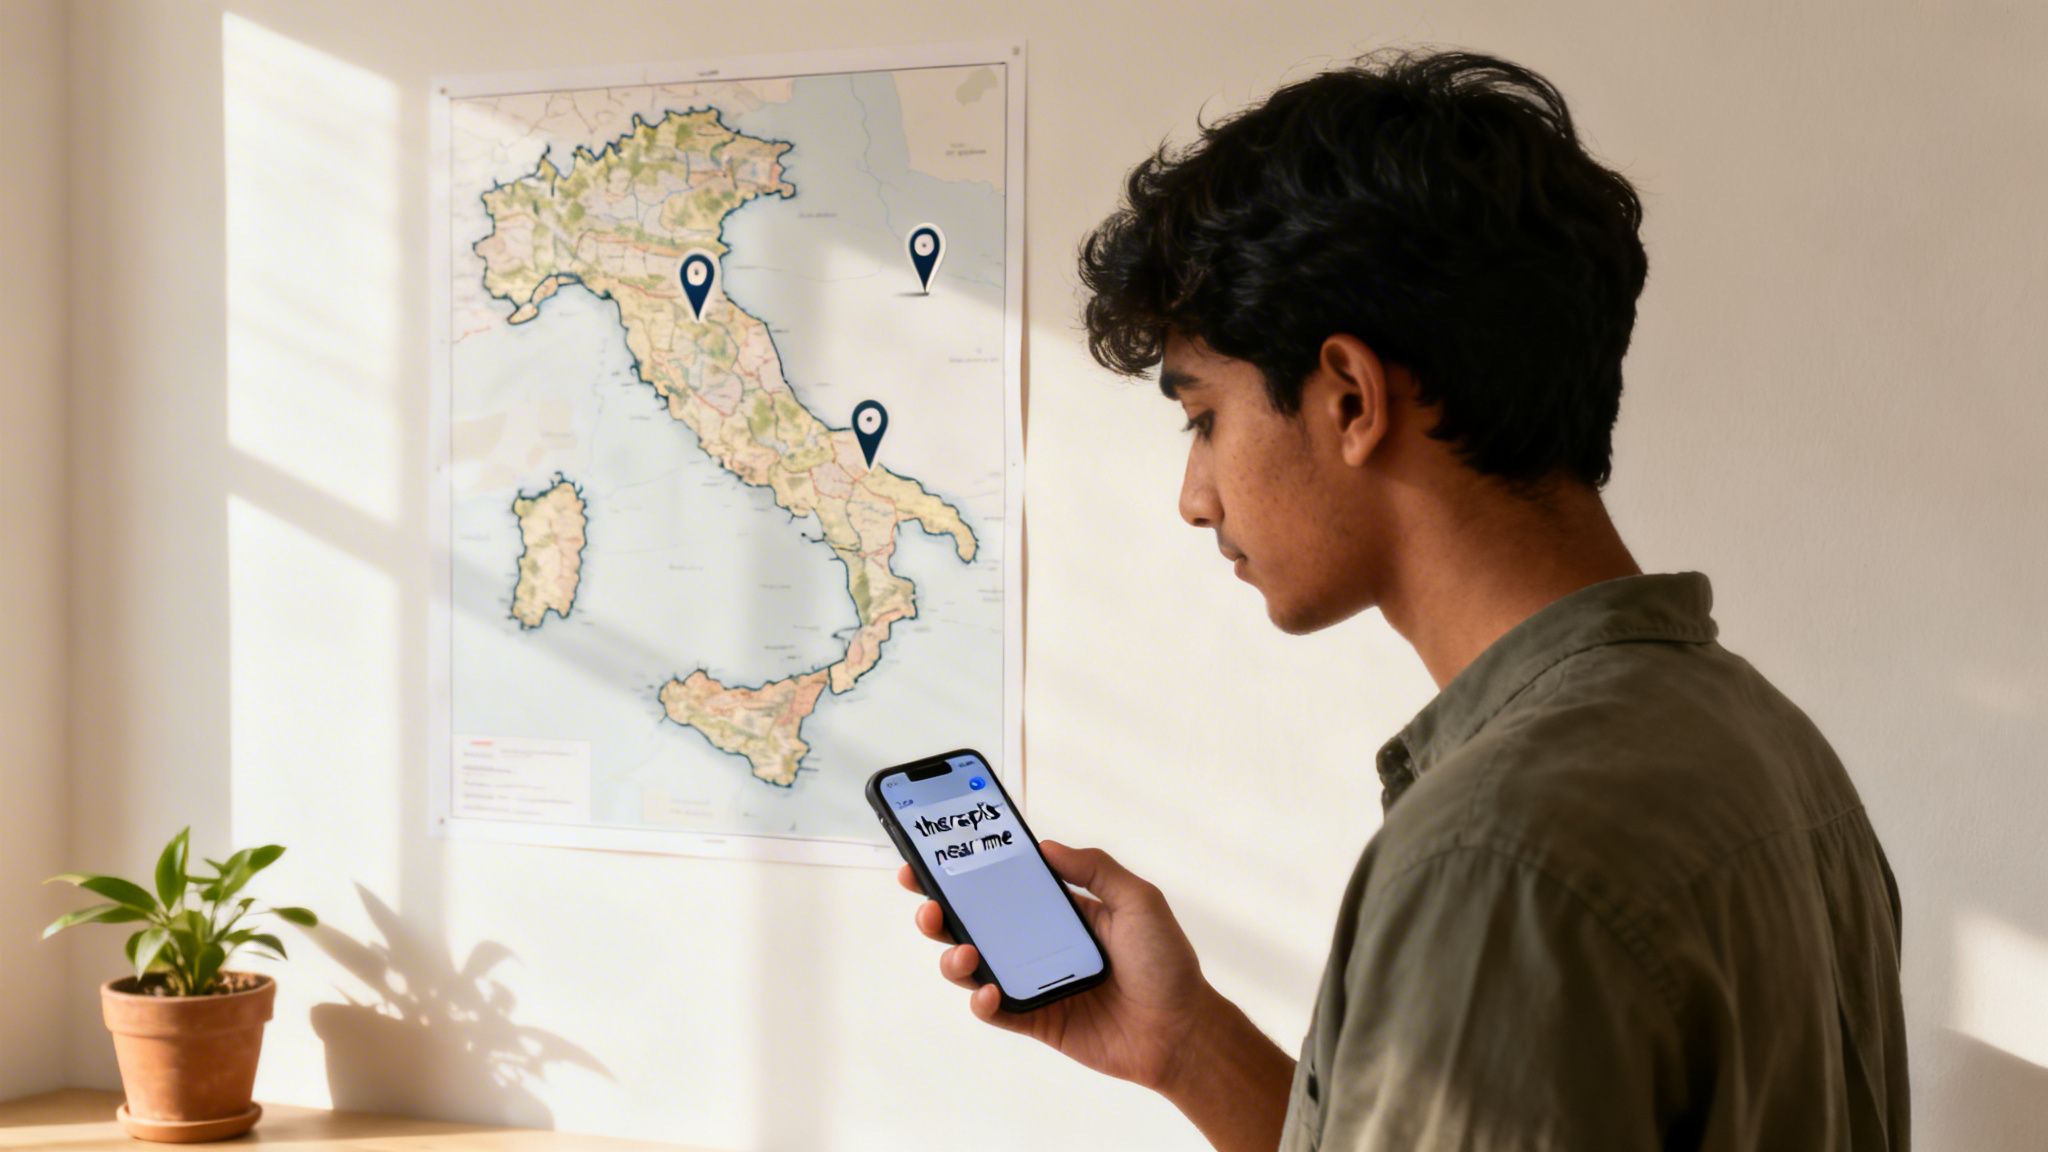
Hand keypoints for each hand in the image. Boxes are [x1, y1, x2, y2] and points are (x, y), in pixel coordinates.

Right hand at [897, 840, 1213, 1091]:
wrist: (1180, 1031)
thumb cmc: (1166, 963)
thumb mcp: (1138, 900)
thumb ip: (1094, 868)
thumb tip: (1045, 846)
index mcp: (1061, 910)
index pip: (1004, 885)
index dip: (968, 871)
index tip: (935, 855)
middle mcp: (1040, 943)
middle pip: (976, 923)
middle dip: (941, 910)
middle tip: (926, 901)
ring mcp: (1034, 982)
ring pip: (974, 966)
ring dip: (955, 956)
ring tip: (964, 951)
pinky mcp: (1035, 1020)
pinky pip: (995, 1010)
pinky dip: (982, 1000)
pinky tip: (988, 991)